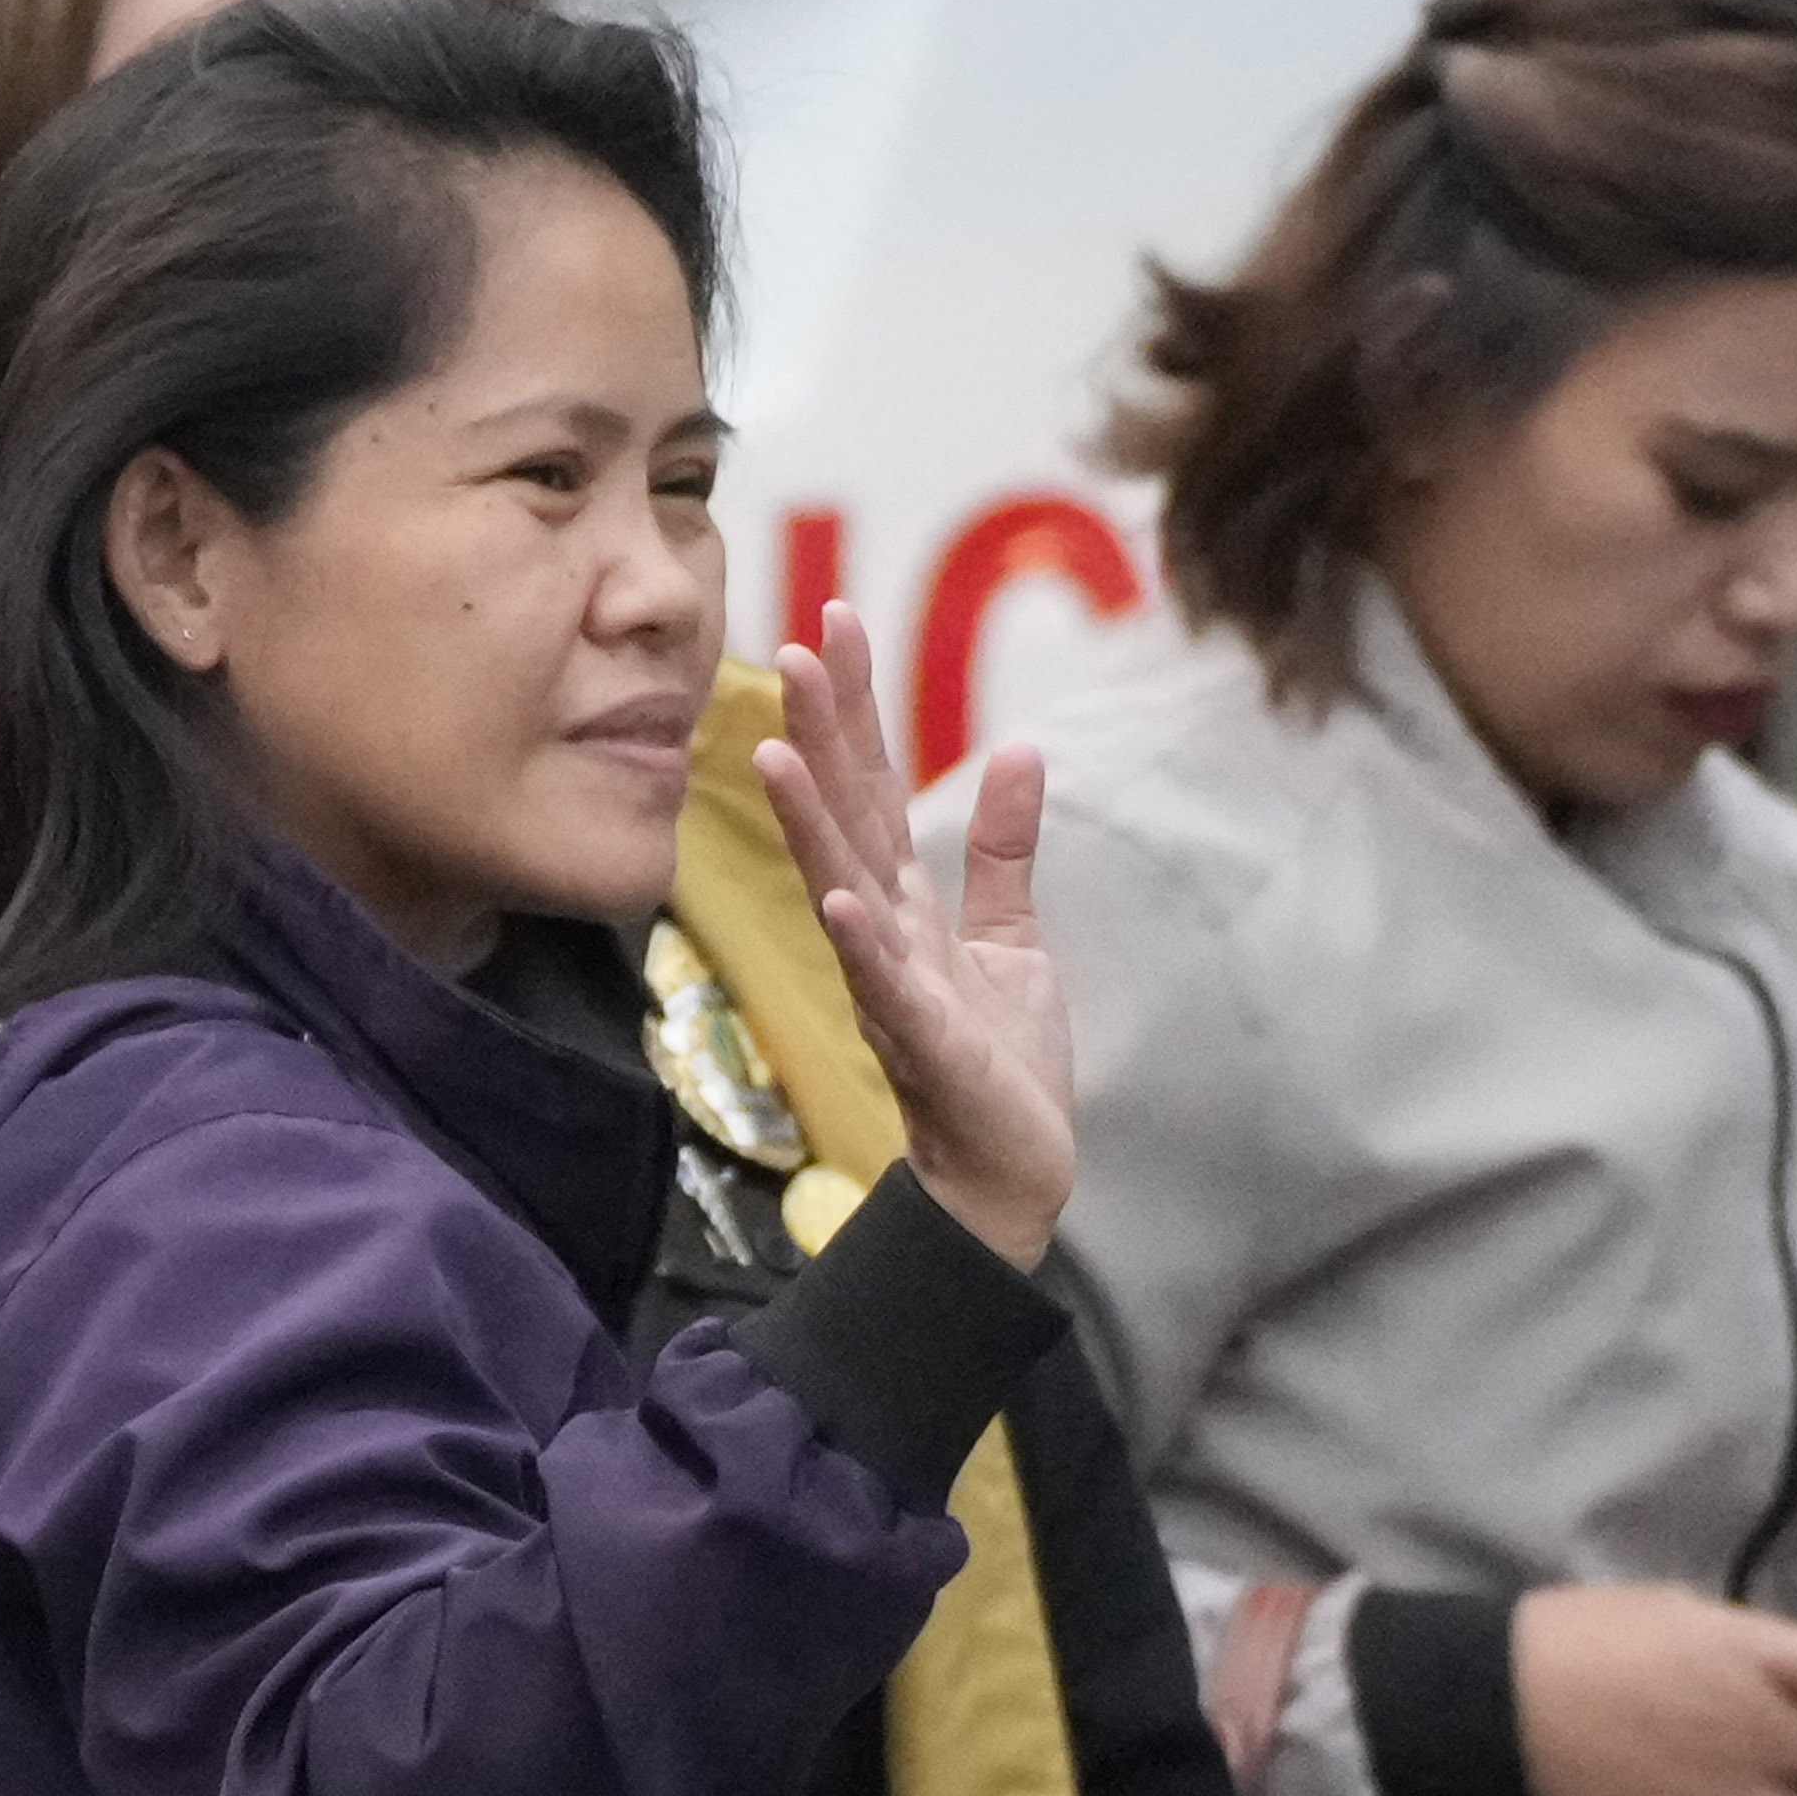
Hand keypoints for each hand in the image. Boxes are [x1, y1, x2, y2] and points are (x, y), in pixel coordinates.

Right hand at [751, 601, 1075, 1268]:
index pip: (870, 785)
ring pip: (843, 887)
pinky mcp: (925, 1045)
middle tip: (798, 646)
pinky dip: (862, 945)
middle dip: (822, 733)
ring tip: (776, 752)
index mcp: (902, 903)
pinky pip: (887, 988)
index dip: (853, 705)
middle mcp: (881, 933)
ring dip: (808, 822)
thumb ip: (1002, 849)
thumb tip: (1020, 748)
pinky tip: (841, 902)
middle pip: (845, 815)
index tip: (835, 620)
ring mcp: (893, 987)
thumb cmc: (998, 1062)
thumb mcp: (1011, 937)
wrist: (1010, 1175)